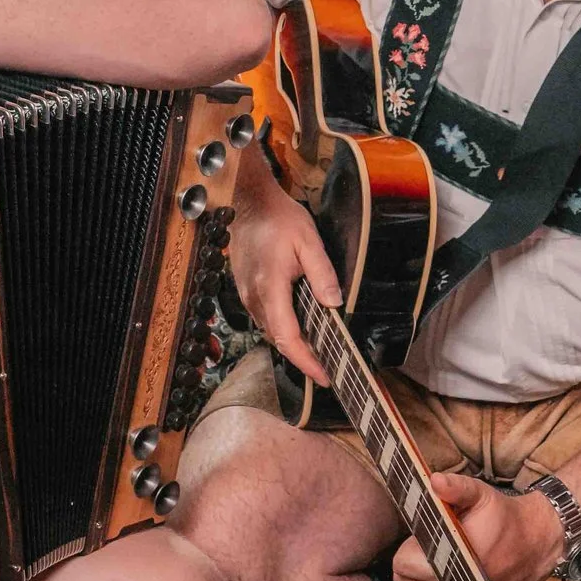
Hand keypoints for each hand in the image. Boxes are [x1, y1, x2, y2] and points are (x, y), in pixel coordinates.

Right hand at [227, 154, 340, 386]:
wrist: (249, 203)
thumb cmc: (279, 219)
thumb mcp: (309, 241)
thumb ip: (323, 273)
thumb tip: (334, 304)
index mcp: (271, 288)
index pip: (287, 337)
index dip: (306, 362)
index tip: (325, 377)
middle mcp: (254, 298)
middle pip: (278, 340)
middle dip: (303, 359)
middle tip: (329, 369)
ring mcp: (247, 296)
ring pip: (270, 331)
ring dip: (292, 344)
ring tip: (319, 353)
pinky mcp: (246, 291)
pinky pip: (265, 319)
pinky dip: (283, 329)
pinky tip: (300, 327)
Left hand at [392, 473, 566, 580]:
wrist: (540, 544)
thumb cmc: (505, 518)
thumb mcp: (482, 495)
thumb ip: (456, 487)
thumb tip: (433, 481)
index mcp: (465, 556)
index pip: (408, 564)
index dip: (409, 549)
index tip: (423, 539)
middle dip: (411, 566)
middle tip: (428, 552)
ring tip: (435, 568)